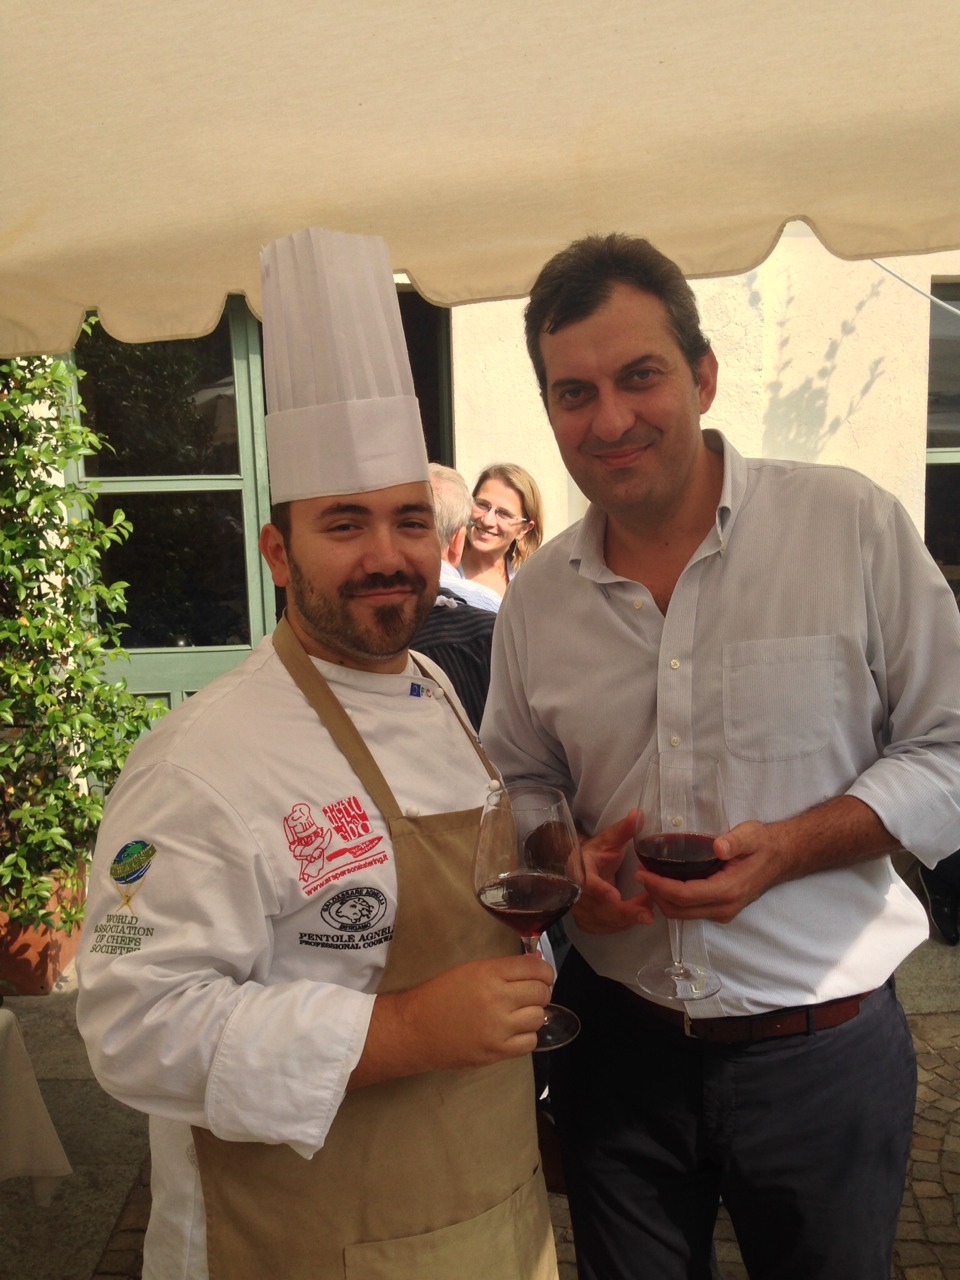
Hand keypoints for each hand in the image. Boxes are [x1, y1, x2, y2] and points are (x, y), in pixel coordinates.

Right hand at [352, 953, 553, 1086]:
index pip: (535, 968)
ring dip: (533, 1014)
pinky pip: (530, 1042)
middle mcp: (497, 999)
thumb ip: (502, 970)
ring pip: (539, 1018)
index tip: (541, 975)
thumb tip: (535, 968)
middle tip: (530, 994)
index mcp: (489, 974)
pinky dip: (526, 1036)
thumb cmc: (439, 995)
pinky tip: (513, 1031)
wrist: (414, 1029)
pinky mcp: (496, 1052)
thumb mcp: (469, 970)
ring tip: (518, 1014)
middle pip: (541, 993)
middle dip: (541, 991)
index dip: (544, 971)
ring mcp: (498, 1028)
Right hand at [572, 811, 653, 933]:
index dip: (599, 890)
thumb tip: (637, 814)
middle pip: (599, 908)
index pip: (585, 882)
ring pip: (605, 921)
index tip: (614, 895)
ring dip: (629, 918)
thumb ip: (623, 830)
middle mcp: (574, 893)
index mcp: (577, 869)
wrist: (581, 870)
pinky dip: (624, 924)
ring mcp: (579, 911)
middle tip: (647, 914)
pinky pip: (607, 928)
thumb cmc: (596, 853)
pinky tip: (637, 916)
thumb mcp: (609, 840)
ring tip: (650, 910)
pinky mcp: (587, 922)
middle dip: (625, 912)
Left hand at [636, 819, 792, 923]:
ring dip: (662, 900)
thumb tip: (718, 847)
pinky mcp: (722, 910)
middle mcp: (724, 907)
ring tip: (649, 877)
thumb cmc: (763, 844)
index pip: (684, 895)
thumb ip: (735, 841)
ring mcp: (723, 912)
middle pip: (678, 910)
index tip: (642, 872)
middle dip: (655, 894)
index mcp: (728, 890)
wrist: (782, 858)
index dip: (659, 886)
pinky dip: (674, 901)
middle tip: (641, 873)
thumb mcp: (750, 835)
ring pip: (683, 914)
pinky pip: (691, 911)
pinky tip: (666, 882)